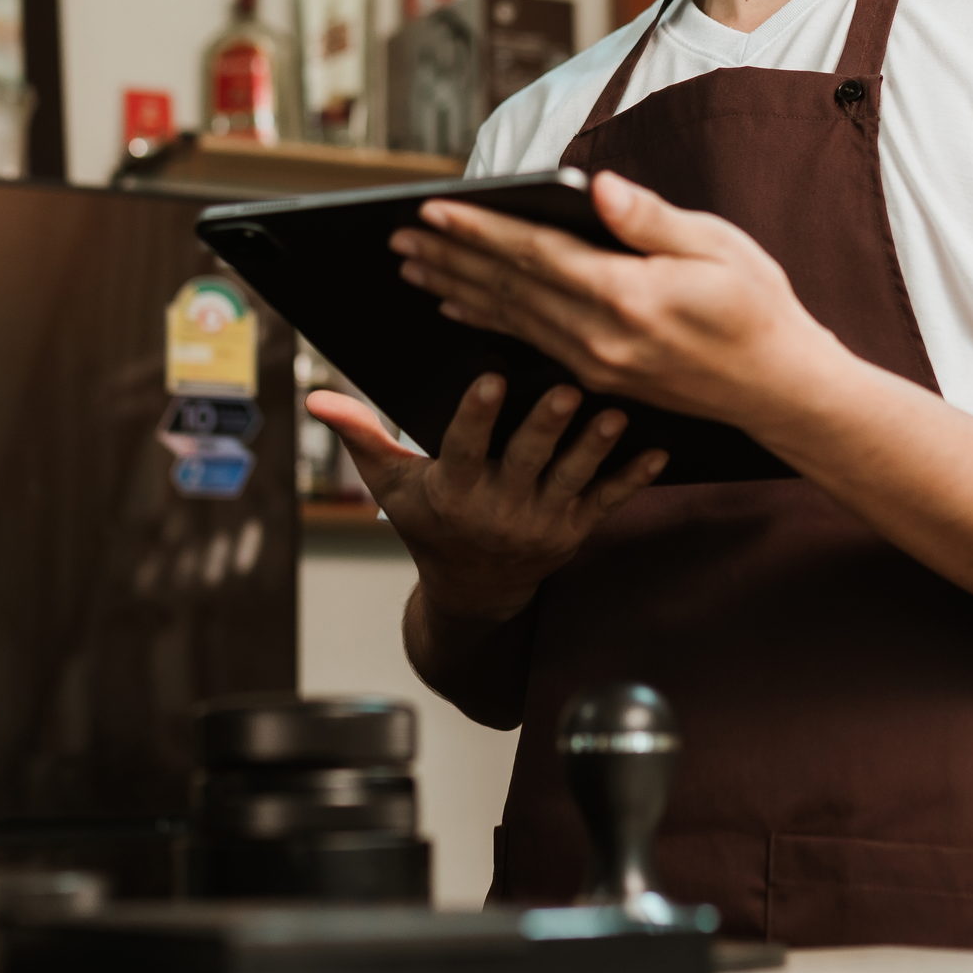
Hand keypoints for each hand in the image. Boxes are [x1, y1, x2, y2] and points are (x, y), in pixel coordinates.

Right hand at [308, 373, 664, 622]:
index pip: (463, 448)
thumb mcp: (391, 487)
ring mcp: (542, 521)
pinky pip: (608, 502)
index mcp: (454, 491)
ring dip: (595, 447)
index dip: (477, 415)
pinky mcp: (576, 529)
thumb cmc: (430, 526)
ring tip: (615, 413)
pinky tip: (657, 450)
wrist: (476, 593)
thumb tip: (316, 398)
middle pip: (526, 461)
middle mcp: (500, 508)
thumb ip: (360, 437)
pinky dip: (633, 478)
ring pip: (574, 479)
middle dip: (546, 427)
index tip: (490, 378)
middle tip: (565, 389)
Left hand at [393, 172, 854, 436]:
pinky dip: (487, 317)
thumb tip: (596, 187)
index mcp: (628, 296)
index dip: (480, 230)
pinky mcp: (597, 376)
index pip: (536, 255)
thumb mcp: (719, 247)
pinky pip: (527, 340)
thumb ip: (651, 219)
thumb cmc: (757, 307)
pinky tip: (458, 305)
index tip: (433, 210)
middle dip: (450, 257)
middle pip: (509, 287)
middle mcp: (601, 336)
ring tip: (413, 265)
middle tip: (400, 235)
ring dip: (457, 287)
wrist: (779, 389)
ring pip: (509, 316)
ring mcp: (595, 363)